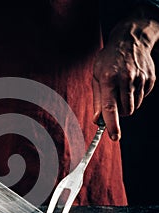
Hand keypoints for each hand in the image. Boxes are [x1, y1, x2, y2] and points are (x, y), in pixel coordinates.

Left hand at [93, 5, 158, 140]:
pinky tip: (131, 83)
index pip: (111, 107)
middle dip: (119, 112)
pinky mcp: (150, 79)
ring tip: (122, 89)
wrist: (130, 40)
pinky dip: (136, 96)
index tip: (114, 137)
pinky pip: (142, 98)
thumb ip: (97, 100)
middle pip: (125, 111)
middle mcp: (126, 79)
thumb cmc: (108, 60)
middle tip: (114, 100)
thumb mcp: (96, 77)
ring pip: (135, 107)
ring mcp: (140, 78)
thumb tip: (97, 120)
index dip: (112, 124)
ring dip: (127, 105)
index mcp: (109, 79)